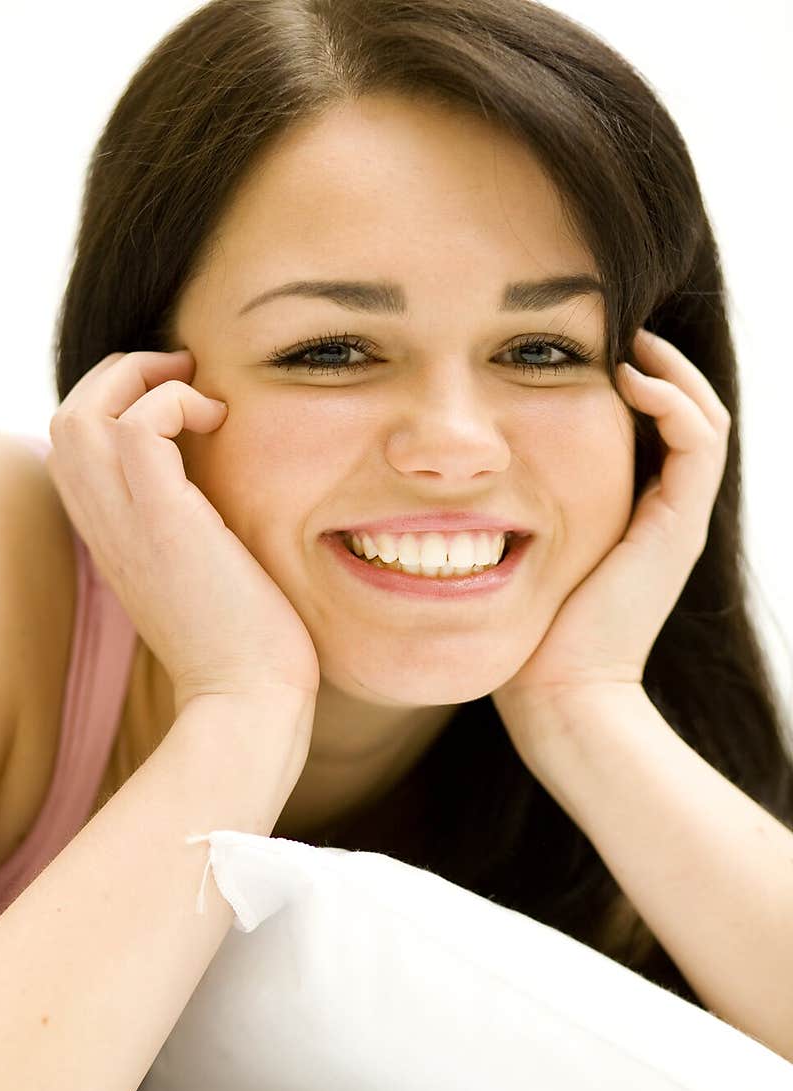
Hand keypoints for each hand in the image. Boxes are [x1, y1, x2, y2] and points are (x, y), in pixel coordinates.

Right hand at [47, 349, 321, 716]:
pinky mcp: (166, 521)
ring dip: (142, 380)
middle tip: (182, 378)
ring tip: (198, 392)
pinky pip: (141, 425)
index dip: (116, 406)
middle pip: (68, 417)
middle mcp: (106, 528)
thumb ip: (190, 534)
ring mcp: (128, 524)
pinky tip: (219, 421)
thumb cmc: (243, 650)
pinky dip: (174, 401)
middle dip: (122, 376)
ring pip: (86, 412)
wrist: (247, 701)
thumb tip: (221, 501)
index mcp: (112, 539)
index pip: (77, 448)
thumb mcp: (202, 580)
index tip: (178, 404)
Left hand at [491, 328, 730, 740]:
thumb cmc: (524, 636)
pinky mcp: (678, 526)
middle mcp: (664, 515)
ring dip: (670, 371)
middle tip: (612, 328)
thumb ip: (508, 518)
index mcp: (632, 519)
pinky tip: (627, 378)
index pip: (652, 432)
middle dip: (656, 366)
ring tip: (627, 341)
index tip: (580, 354)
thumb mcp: (516, 557)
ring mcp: (677, 520)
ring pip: (702, 420)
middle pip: (685, 417)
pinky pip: (699, 442)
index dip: (630, 386)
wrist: (557, 694)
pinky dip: (672, 401)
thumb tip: (456, 482)